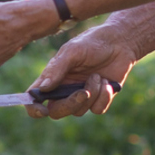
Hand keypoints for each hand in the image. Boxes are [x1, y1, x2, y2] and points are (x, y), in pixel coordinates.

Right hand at [24, 20, 138, 118]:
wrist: (120, 42)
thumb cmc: (93, 42)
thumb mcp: (72, 51)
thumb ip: (57, 69)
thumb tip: (42, 89)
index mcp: (52, 77)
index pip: (34, 97)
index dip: (33, 108)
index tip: (42, 110)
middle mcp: (64, 89)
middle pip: (56, 111)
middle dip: (70, 104)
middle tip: (83, 92)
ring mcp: (81, 96)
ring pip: (79, 111)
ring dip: (91, 94)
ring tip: (98, 76)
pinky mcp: (99, 99)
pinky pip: (97, 110)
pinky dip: (104, 97)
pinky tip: (108, 82)